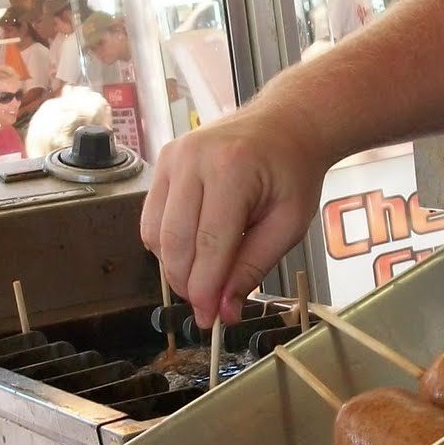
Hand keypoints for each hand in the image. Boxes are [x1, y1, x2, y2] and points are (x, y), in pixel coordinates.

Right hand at [141, 109, 327, 325]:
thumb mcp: (288, 224)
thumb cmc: (292, 172)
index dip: (206, 289)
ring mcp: (173, 158)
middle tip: (206, 307)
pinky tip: (193, 250)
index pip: (209, 245)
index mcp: (232, 169)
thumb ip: (253, 267)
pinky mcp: (162, 162)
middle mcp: (194, 159)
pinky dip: (167, 245)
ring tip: (204, 276)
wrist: (285, 125)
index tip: (209, 319)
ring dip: (175, 267)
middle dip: (187, 284)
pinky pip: (151, 219)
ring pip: (156, 234)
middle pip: (175, 242)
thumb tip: (224, 310)